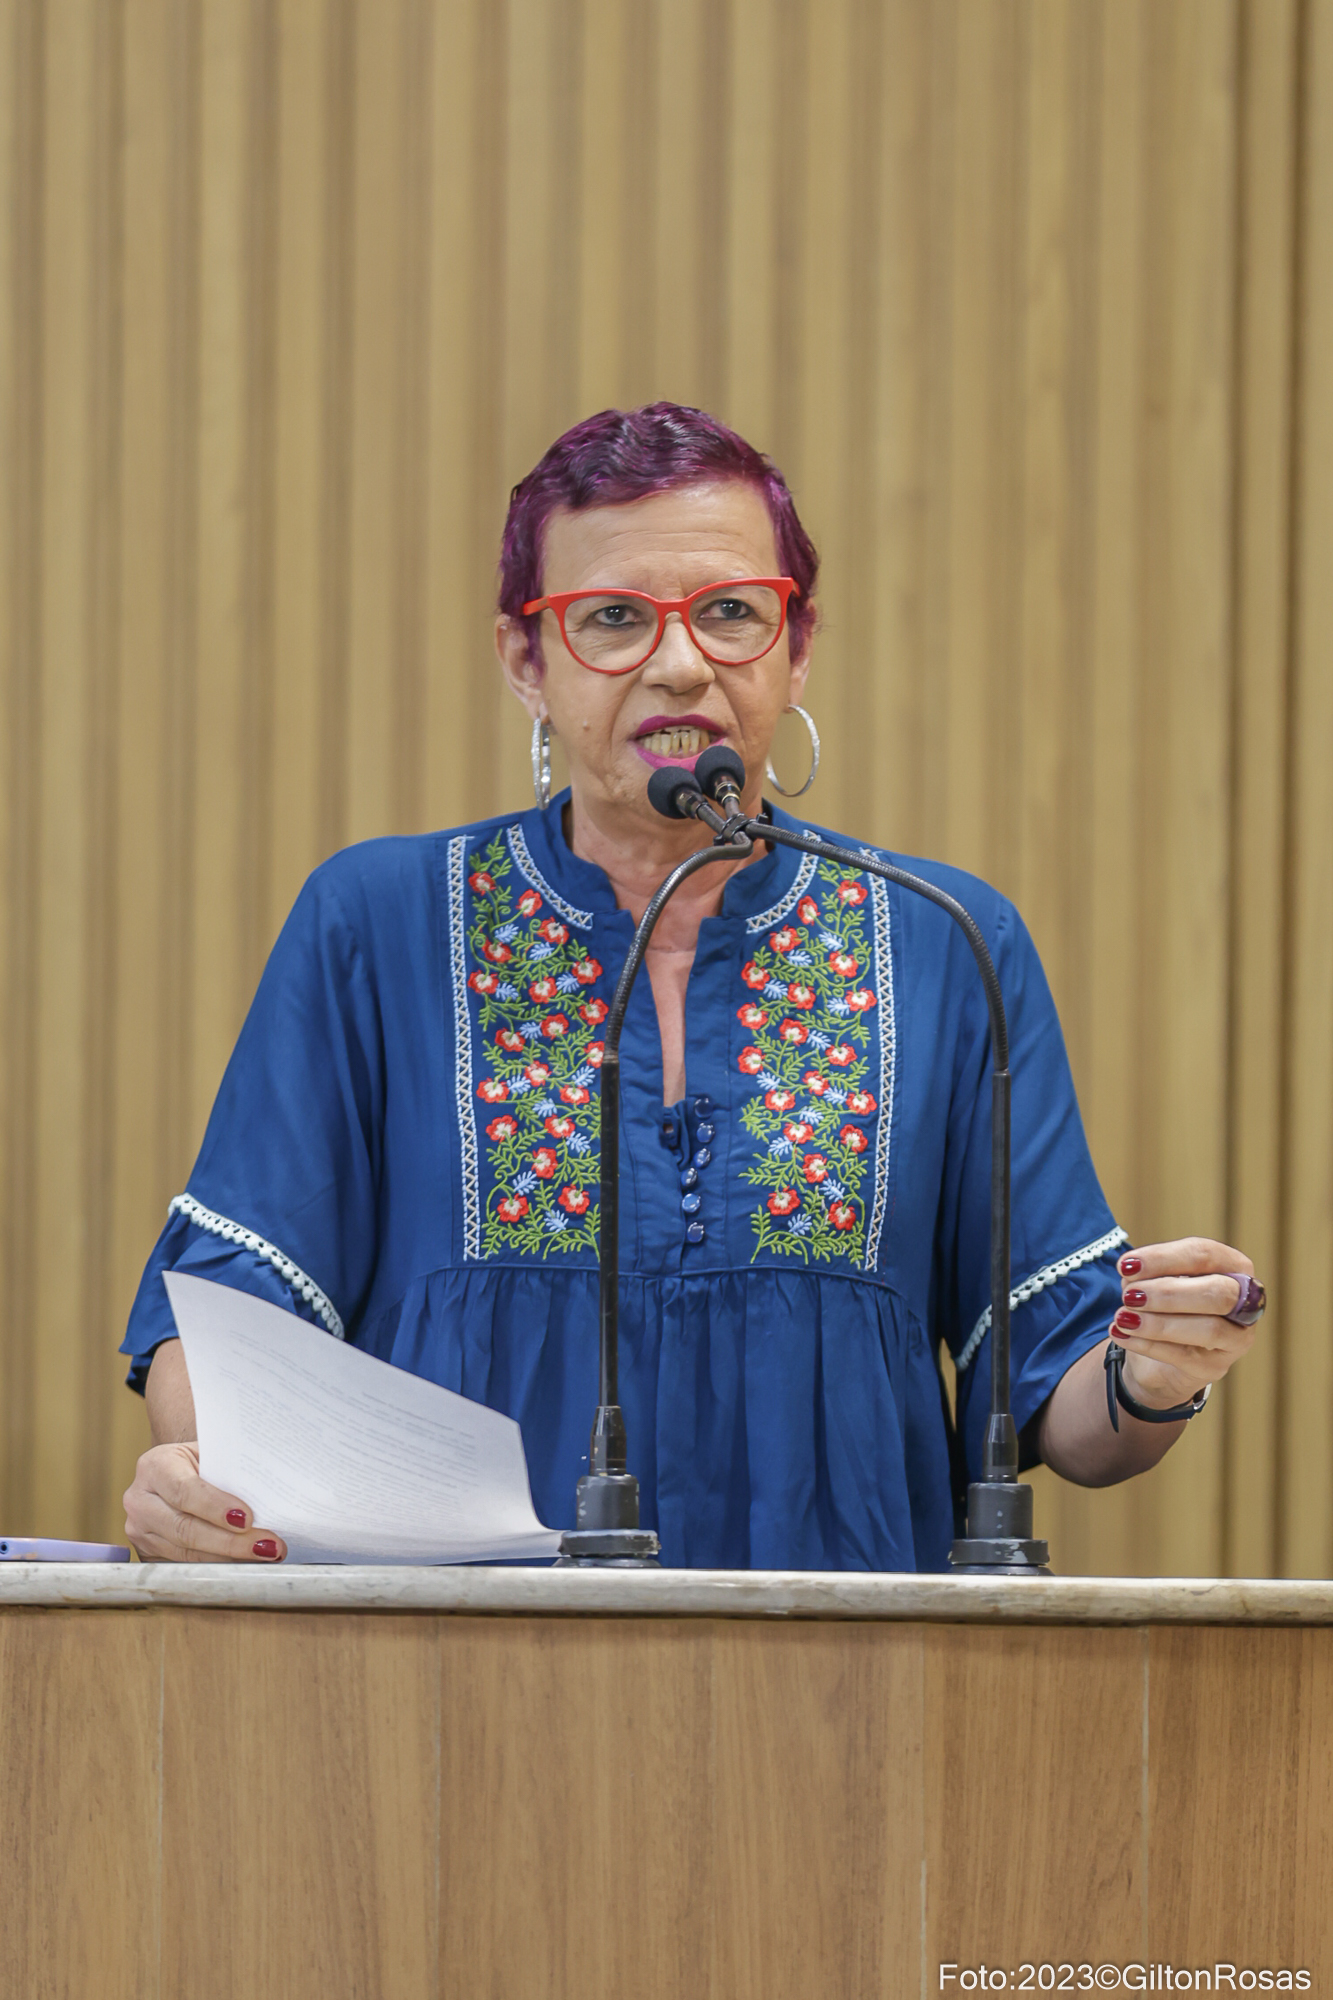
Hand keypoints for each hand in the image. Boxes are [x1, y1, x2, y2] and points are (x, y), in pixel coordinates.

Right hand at [123, 1442, 286, 1561]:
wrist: (179, 1471)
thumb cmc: (203, 1459)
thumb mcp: (213, 1453)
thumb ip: (231, 1469)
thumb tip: (271, 1496)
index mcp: (155, 1466)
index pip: (185, 1490)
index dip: (216, 1507)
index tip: (247, 1519)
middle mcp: (140, 1500)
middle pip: (185, 1529)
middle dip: (230, 1542)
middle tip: (267, 1545)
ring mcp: (140, 1531)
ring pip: (186, 1554)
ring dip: (229, 1559)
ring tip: (264, 1555)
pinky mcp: (148, 1554)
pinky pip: (184, 1566)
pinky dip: (217, 1566)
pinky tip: (244, 1563)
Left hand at [1111, 1237, 1261, 1409]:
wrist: (1159, 1357)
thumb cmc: (1164, 1306)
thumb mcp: (1154, 1282)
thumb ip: (1148, 1274)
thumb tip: (1131, 1275)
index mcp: (1233, 1267)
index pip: (1205, 1255)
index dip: (1164, 1259)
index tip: (1126, 1265)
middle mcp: (1246, 1303)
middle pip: (1218, 1293)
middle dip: (1168, 1293)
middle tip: (1128, 1295)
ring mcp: (1236, 1339)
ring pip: (1209, 1330)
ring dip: (1159, 1323)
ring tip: (1122, 1318)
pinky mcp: (1216, 1367)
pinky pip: (1185, 1356)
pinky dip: (1147, 1344)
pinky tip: (1121, 1335)